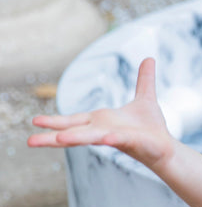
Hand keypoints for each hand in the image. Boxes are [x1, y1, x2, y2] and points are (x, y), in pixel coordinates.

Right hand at [28, 58, 174, 171]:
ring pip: (91, 138)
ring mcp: (116, 137)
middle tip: (30, 141)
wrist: (167, 148)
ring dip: (75, 138)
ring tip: (58, 139)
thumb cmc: (152, 128)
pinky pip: (119, 139)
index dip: (55, 121)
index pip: (73, 120)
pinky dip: (111, 137)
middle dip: (52, 135)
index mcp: (101, 121)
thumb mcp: (146, 98)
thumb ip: (144, 80)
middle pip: (73, 132)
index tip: (35, 122)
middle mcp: (103, 130)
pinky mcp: (131, 142)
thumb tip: (149, 58)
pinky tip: (105, 138)